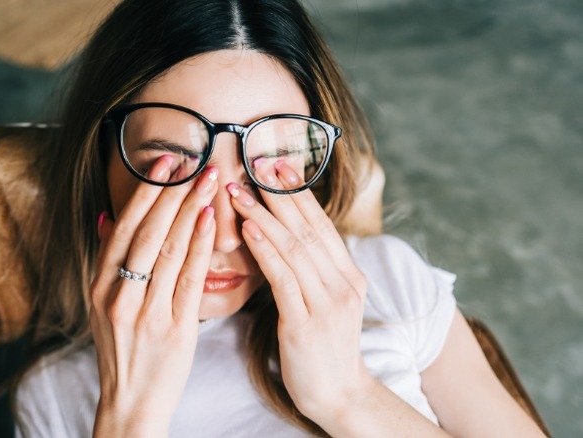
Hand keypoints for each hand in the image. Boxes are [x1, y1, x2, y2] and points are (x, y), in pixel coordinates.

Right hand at [89, 157, 218, 436]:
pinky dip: (198, 246)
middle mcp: (118, 295)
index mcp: (100, 286)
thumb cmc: (122, 350)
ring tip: (209, 179)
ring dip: (190, 209)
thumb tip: (105, 217)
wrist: (130, 402)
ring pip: (168, 250)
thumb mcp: (102, 305)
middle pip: (146, 232)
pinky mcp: (174, 329)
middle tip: (194, 160)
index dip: (144, 192)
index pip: (122, 228)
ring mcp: (145, 312)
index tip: (164, 162)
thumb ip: (105, 261)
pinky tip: (210, 220)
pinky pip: (188, 279)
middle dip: (171, 192)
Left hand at [226, 160, 373, 426]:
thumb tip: (284, 237)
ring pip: (294, 247)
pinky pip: (283, 278)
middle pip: (308, 227)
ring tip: (238, 191)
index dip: (298, 193)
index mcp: (349, 275)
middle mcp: (344, 283)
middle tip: (255, 162)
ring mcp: (328, 303)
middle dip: (280, 193)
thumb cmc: (322, 347)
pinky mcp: (307, 323)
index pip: (321, 224)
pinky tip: (247, 230)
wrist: (338, 396)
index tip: (276, 165)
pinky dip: (265, 250)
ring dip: (263, 215)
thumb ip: (311, 270)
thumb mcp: (324, 302)